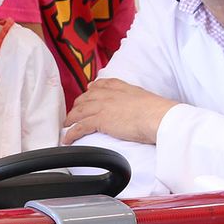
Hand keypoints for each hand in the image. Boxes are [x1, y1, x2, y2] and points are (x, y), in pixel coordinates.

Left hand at [62, 78, 178, 145]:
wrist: (158, 117)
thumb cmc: (157, 111)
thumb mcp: (145, 97)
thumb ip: (135, 97)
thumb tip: (134, 101)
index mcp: (120, 87)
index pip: (101, 85)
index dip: (91, 90)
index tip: (86, 92)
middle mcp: (108, 94)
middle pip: (85, 98)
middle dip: (77, 106)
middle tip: (73, 113)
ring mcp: (103, 106)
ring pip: (79, 112)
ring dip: (70, 119)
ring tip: (65, 126)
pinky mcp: (100, 120)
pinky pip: (80, 127)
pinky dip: (71, 133)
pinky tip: (67, 139)